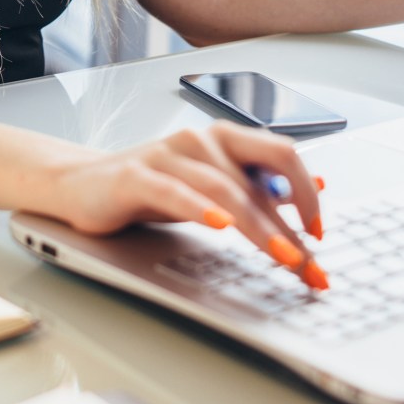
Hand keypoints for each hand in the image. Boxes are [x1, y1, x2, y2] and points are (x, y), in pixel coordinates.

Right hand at [49, 122, 327, 288]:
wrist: (83, 184)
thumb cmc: (153, 186)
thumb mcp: (212, 184)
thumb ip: (259, 183)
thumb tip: (317, 184)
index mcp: (223, 137)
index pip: (280, 152)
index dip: (306, 191)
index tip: (320, 233)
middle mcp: (199, 140)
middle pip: (256, 178)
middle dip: (288, 226)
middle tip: (308, 265)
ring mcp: (166, 155)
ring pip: (222, 188)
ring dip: (257, 227)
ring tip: (281, 255)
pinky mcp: (135, 176)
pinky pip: (173, 191)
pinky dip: (199, 207)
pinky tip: (218, 225)